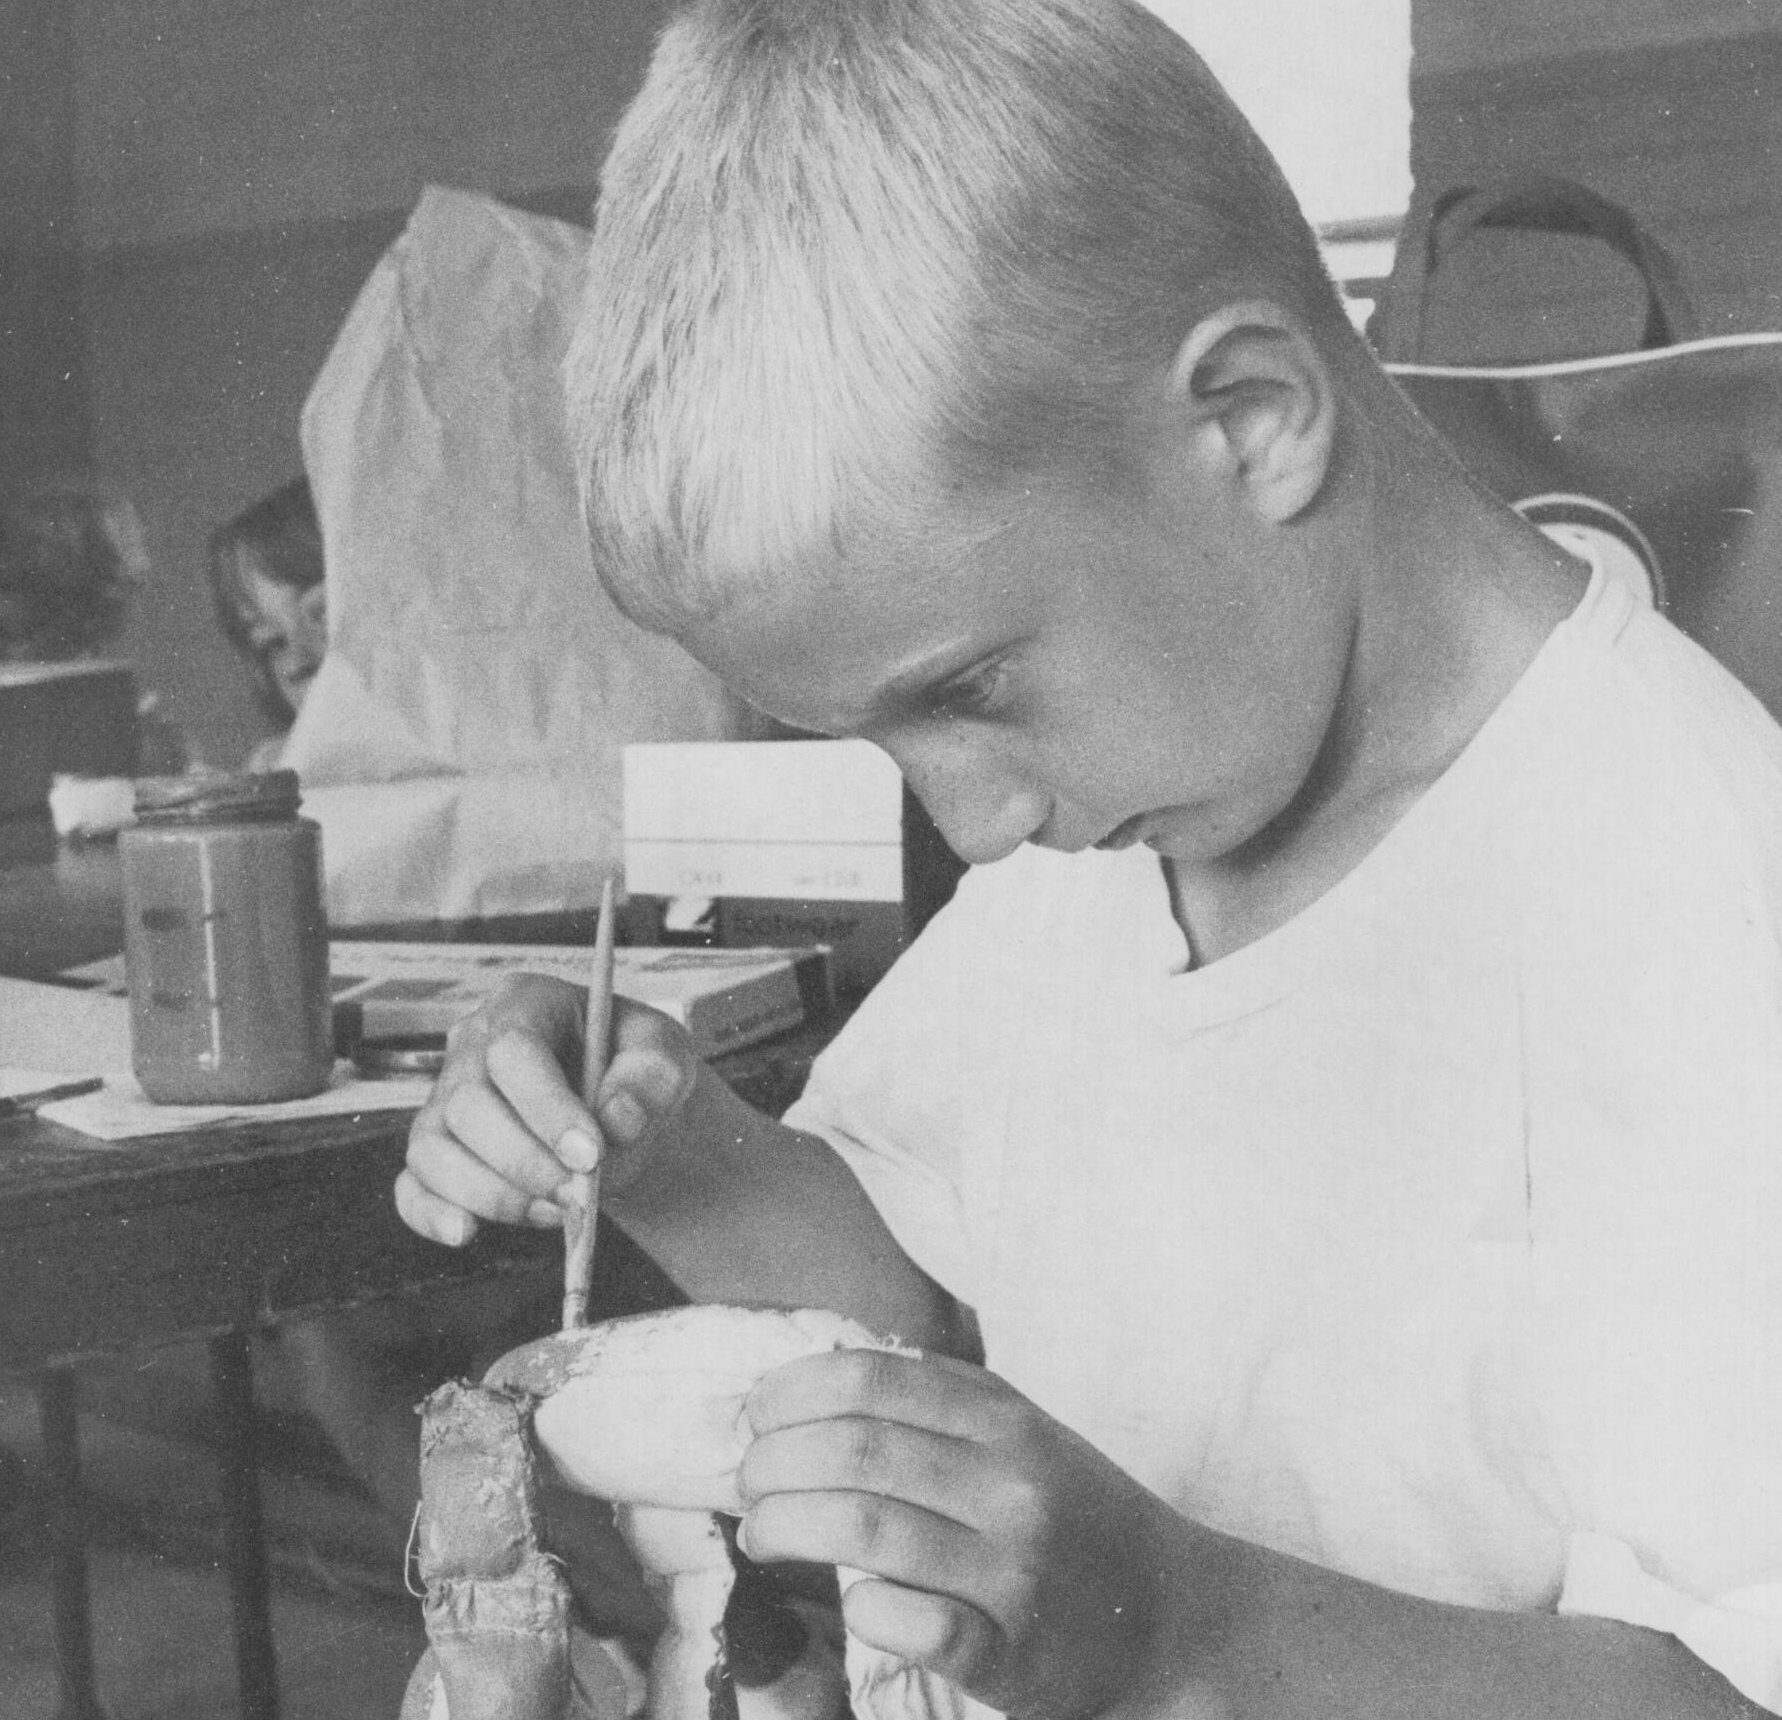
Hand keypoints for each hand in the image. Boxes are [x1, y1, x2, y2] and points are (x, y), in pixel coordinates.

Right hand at [395, 975, 697, 1246]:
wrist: (620, 1112)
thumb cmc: (635, 1072)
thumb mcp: (665, 1057)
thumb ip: (651, 1077)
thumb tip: (617, 1117)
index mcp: (526, 1004)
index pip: (514, 1049)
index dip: (547, 1107)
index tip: (590, 1155)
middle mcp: (471, 1046)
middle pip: (468, 1104)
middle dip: (525, 1162)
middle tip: (577, 1195)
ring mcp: (443, 1100)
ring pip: (432, 1148)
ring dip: (492, 1194)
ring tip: (554, 1212)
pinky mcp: (435, 1153)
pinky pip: (410, 1186)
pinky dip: (431, 1214)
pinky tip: (468, 1233)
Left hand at [736, 1349, 1192, 1719]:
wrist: (1173, 1616)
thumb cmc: (1074, 1515)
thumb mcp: (1022, 1431)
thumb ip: (937, 1398)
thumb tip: (815, 1373)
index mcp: (1004, 1419)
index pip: (871, 1381)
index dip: (792, 1391)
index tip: (754, 1411)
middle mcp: (1010, 1484)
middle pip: (854, 1451)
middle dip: (773, 1463)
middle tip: (747, 1481)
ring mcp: (1013, 1570)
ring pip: (865, 1530)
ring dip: (787, 1528)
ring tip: (761, 1534)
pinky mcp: (1011, 1654)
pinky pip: (914, 1624)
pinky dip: (863, 1608)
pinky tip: (848, 1600)